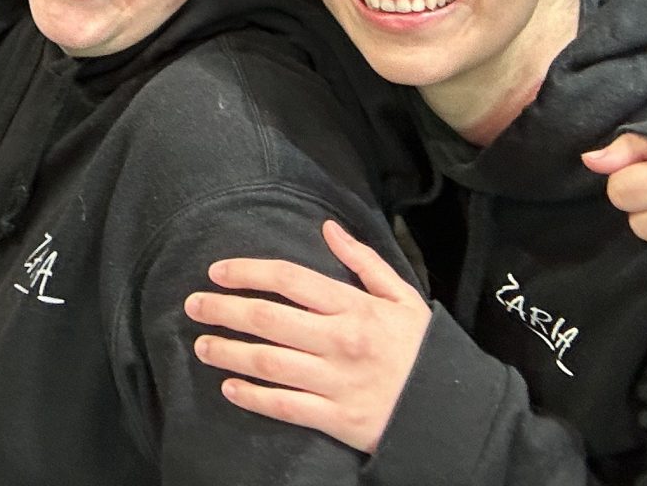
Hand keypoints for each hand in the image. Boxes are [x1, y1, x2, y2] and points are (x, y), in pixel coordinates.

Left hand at [186, 219, 428, 455]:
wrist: (453, 411)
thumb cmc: (422, 350)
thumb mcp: (403, 297)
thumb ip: (363, 261)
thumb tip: (328, 228)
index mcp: (355, 307)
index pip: (289, 279)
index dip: (247, 271)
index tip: (216, 272)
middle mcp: (340, 341)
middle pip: (268, 318)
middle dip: (223, 309)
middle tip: (193, 306)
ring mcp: (336, 382)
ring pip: (268, 362)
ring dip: (227, 352)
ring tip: (202, 346)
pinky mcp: (338, 419)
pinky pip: (285, 406)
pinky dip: (252, 397)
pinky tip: (229, 388)